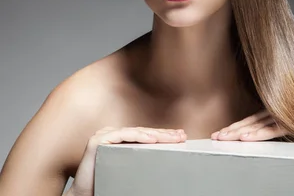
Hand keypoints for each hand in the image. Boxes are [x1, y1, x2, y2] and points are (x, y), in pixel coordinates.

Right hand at [69, 126, 185, 195]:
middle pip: (143, 132)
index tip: (180, 137)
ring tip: (171, 138)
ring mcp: (104, 134)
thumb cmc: (107, 182)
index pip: (145, 134)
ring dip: (155, 135)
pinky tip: (152, 140)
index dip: (163, 135)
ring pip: (135, 132)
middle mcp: (112, 133)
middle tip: (180, 136)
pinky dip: (138, 137)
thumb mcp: (130, 166)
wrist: (84, 194)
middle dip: (164, 134)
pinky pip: (122, 136)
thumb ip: (141, 157)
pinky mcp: (97, 140)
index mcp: (120, 138)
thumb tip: (165, 157)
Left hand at [210, 109, 288, 141]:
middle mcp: (276, 112)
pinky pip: (272, 130)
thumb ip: (279, 123)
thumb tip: (265, 129)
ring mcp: (282, 116)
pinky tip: (245, 138)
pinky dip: (258, 134)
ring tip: (223, 137)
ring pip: (256, 126)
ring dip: (238, 132)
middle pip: (250, 123)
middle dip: (231, 130)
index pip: (252, 121)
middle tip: (215, 136)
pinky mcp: (290, 123)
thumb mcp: (292, 119)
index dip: (235, 126)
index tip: (220, 132)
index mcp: (276, 112)